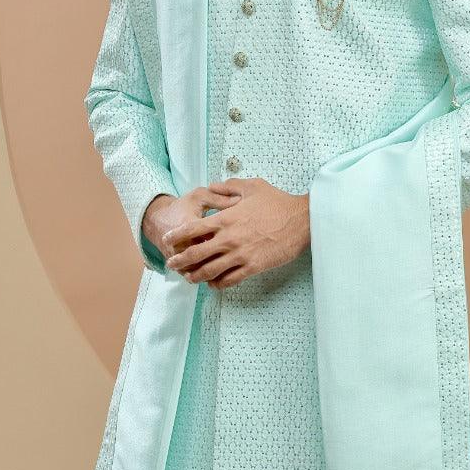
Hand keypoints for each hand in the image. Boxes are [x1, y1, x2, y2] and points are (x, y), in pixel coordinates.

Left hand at [162, 177, 310, 288]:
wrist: (302, 221)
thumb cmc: (278, 202)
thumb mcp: (252, 186)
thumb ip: (229, 186)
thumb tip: (213, 185)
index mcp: (225, 219)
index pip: (192, 229)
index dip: (176, 236)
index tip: (167, 240)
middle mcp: (228, 238)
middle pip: (195, 254)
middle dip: (179, 261)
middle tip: (172, 264)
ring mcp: (240, 255)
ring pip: (209, 271)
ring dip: (196, 276)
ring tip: (189, 278)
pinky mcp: (252, 267)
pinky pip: (230, 279)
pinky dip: (218, 284)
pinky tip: (214, 284)